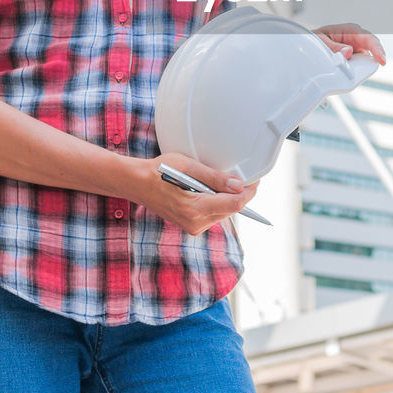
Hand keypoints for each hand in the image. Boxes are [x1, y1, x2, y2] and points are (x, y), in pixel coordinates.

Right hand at [135, 152, 258, 235]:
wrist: (137, 183)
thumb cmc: (158, 171)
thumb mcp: (188, 167)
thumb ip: (214, 177)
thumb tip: (238, 185)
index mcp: (195, 208)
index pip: (235, 204)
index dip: (249, 192)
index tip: (255, 179)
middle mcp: (195, 223)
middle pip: (231, 209)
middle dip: (239, 193)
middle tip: (240, 174)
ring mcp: (192, 226)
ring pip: (223, 212)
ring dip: (227, 197)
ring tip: (218, 180)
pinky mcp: (191, 225)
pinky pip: (213, 213)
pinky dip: (217, 201)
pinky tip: (208, 189)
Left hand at [312, 22, 386, 65]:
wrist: (309, 44)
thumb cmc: (314, 39)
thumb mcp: (320, 40)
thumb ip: (333, 46)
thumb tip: (348, 51)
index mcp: (349, 30)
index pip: (367, 38)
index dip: (376, 48)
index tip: (381, 59)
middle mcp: (356, 38)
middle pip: (372, 46)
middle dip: (377, 55)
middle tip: (380, 64)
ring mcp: (357, 47)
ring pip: (369, 56)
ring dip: (368, 63)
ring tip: (361, 71)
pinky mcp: (355, 57)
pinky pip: (362, 63)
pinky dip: (361, 68)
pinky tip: (357, 73)